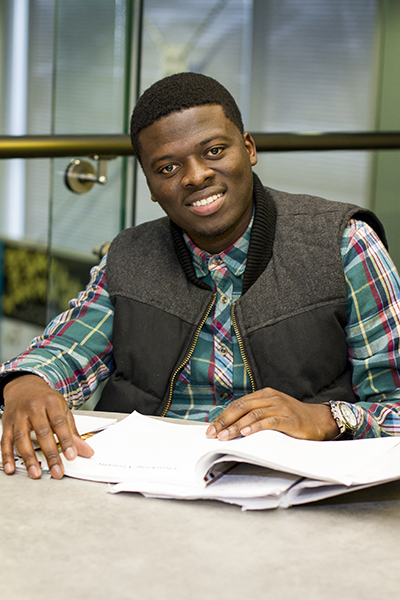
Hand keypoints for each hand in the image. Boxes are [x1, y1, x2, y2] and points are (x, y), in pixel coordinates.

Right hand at [1, 374, 93, 478]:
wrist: (24, 386)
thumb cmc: (45, 399)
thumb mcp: (62, 410)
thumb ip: (72, 432)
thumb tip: (85, 450)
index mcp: (51, 402)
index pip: (59, 423)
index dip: (66, 440)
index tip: (71, 455)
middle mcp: (34, 408)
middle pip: (42, 432)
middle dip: (50, 454)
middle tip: (57, 470)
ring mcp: (19, 416)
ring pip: (22, 438)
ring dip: (29, 458)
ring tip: (36, 473)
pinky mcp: (7, 424)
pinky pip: (6, 441)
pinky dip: (7, 456)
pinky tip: (11, 467)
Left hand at [206, 387, 339, 440]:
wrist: (320, 420)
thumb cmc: (293, 419)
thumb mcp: (272, 412)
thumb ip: (255, 416)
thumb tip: (230, 428)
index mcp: (264, 395)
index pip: (238, 404)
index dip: (222, 416)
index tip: (210, 429)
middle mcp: (271, 398)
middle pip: (241, 407)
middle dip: (224, 421)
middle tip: (212, 434)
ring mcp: (280, 407)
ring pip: (253, 414)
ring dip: (236, 426)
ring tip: (225, 436)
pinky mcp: (289, 419)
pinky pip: (269, 422)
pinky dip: (256, 427)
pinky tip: (246, 433)